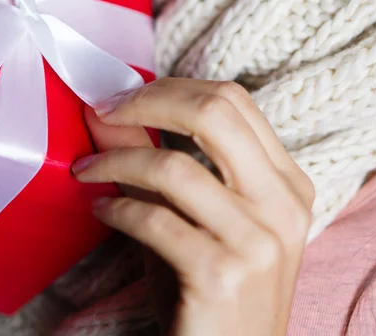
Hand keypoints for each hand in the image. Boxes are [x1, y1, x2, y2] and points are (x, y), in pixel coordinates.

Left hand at [73, 78, 314, 335]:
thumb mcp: (193, 216)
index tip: (127, 95)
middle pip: (216, 113)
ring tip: (88, 168)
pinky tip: (103, 208)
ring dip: (117, 160)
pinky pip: (156, 220)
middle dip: (148, 101)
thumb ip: (159, 161)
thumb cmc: (211, 289)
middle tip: (105, 110)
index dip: (174, 87)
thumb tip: (109, 112)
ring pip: (175, 166)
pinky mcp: (224, 276)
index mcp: (287, 183)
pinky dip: (118, 208)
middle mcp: (283, 205)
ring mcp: (260, 241)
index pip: (234, 101)